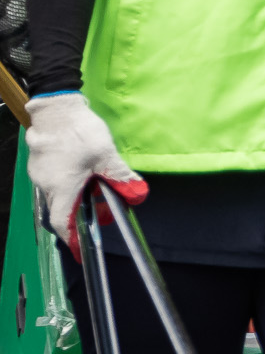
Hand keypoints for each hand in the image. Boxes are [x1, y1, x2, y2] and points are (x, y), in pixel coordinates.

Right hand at [25, 92, 144, 258]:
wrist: (55, 107)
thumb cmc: (79, 132)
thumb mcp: (107, 155)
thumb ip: (121, 176)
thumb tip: (137, 194)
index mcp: (61, 187)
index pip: (61, 222)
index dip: (71, 237)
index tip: (81, 247)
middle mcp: (45, 184)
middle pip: (59, 210)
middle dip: (78, 216)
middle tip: (99, 211)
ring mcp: (39, 173)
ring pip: (56, 195)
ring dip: (74, 199)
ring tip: (95, 189)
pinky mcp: (39, 162)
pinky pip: (52, 181)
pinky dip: (67, 185)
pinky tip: (83, 174)